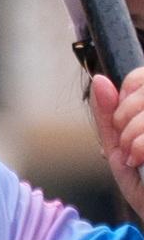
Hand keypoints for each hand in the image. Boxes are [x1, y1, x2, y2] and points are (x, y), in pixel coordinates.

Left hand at [90, 67, 143, 223]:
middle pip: (143, 89)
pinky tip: (141, 162)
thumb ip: (109, 116)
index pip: (141, 76)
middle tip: (129, 148)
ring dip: (132, 137)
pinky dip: (139, 147)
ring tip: (136, 159)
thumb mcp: (119, 149)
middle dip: (124, 118)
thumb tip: (99, 80)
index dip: (126, 95)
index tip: (122, 123)